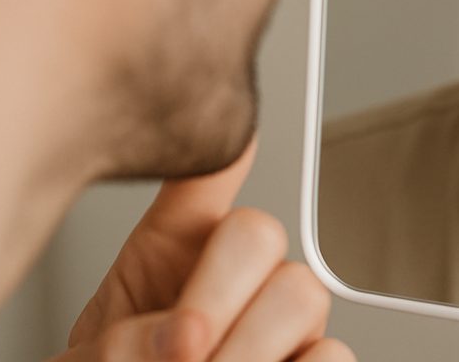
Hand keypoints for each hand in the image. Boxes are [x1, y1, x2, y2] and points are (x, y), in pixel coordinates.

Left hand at [53, 138, 355, 361]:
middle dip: (219, 296)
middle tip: (181, 352)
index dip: (218, 148)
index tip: (234, 120)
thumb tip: (181, 334)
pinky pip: (335, 355)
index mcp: (166, 261)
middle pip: (261, 236)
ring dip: (253, 347)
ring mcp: (277, 327)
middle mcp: (231, 285)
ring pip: (303, 294)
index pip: (199, 185)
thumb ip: (123, 342)